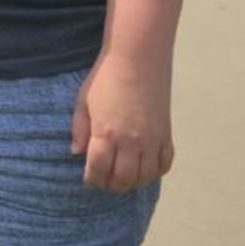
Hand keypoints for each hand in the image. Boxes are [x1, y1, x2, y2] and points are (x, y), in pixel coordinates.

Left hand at [71, 54, 173, 192]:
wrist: (138, 61)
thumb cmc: (105, 79)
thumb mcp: (83, 102)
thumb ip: (80, 130)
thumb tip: (77, 153)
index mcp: (106, 134)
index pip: (98, 169)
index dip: (92, 179)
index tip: (89, 180)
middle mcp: (131, 142)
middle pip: (123, 178)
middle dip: (112, 185)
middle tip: (105, 183)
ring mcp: (152, 141)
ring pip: (145, 176)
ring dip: (133, 182)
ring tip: (123, 179)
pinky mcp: (167, 136)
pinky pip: (164, 165)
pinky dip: (155, 173)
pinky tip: (144, 169)